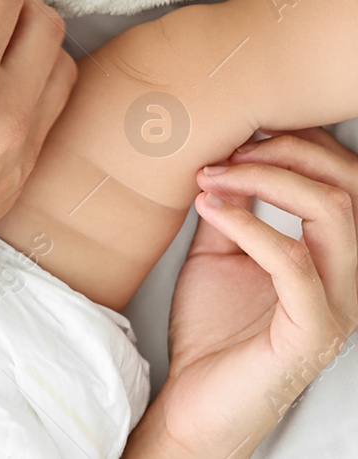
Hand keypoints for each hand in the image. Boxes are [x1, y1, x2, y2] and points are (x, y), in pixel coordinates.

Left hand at [139, 128, 357, 455]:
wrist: (196, 400)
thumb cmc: (213, 330)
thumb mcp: (219, 252)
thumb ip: (230, 208)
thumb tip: (217, 157)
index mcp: (332, 253)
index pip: (343, 178)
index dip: (295, 144)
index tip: (234, 138)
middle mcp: (347, 276)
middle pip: (347, 187)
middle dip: (286, 153)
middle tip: (226, 153)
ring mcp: (337, 304)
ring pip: (334, 214)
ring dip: (268, 182)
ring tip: (214, 177)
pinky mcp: (313, 332)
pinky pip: (295, 264)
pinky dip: (251, 225)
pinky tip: (212, 210)